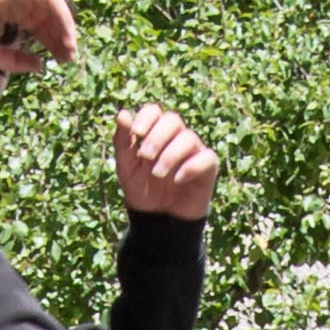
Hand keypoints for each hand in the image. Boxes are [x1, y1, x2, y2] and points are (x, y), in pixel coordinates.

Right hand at [0, 0, 77, 73]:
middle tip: (69, 58)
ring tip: (69, 49)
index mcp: (9, 10)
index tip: (62, 60)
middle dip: (61, 37)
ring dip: (64, 27)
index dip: (52, 41)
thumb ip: (17, 61)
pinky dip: (61, 16)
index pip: (38, 24)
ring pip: (52, 5)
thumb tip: (40, 66)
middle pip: (48, 15)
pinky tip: (64, 35)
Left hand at [116, 106, 219, 220]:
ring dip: (170, 155)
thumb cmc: (142, 190)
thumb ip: (122, 142)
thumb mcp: (126, 167)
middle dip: (157, 137)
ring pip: (188, 138)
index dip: (146, 117)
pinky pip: (207, 158)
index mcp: (154, 133)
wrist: (157, 219)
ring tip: (158, 174)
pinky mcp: (207, 168)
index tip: (136, 134)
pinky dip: (191, 167)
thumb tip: (123, 113)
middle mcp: (176, 138)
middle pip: (172, 120)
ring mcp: (193, 152)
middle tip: (146, 157)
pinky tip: (177, 180)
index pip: (154, 111)